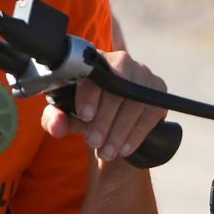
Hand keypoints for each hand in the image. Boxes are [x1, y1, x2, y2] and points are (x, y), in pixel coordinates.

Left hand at [40, 50, 167, 164]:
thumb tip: (57, 126)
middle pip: (117, 86)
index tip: (84, 116)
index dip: (89, 94)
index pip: (93, 71)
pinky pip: (150, 112)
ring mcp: (143, 74)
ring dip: (120, 130)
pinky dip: (137, 133)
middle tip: (94, 142)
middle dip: (105, 118)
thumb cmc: (85, 112)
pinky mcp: (158, 90)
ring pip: (135, 101)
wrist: (112, 121)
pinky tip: (125, 149)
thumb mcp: (65, 115)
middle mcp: (121, 61)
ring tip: (106, 152)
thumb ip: (54, 119)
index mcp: (94, 61)